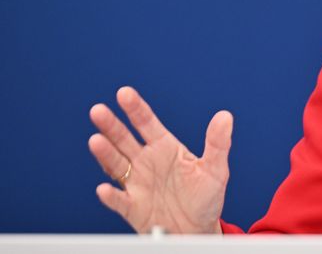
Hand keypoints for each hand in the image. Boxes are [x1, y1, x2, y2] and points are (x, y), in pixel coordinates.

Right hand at [88, 86, 231, 233]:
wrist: (197, 228)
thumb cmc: (205, 196)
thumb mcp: (216, 169)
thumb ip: (218, 143)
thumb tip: (225, 116)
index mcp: (165, 147)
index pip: (147, 123)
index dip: (135, 108)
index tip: (124, 93)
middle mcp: (147, 162)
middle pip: (124, 140)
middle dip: (111, 125)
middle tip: (98, 111)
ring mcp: (137, 183)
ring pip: (116, 165)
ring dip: (105, 154)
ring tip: (96, 140)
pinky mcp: (133, 207)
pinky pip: (119, 200)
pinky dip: (111, 196)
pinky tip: (104, 189)